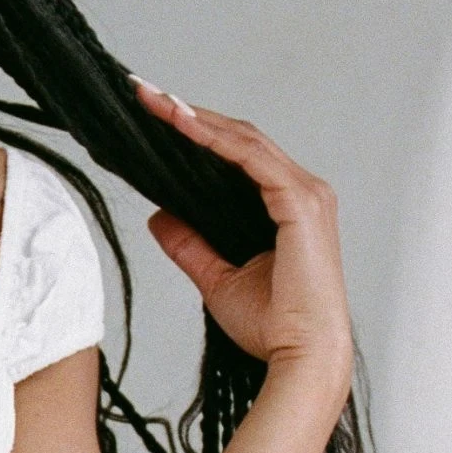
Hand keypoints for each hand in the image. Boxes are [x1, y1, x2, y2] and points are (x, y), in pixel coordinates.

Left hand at [133, 81, 354, 403]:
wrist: (300, 358)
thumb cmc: (274, 326)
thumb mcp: (216, 278)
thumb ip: (189, 244)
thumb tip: (158, 216)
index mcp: (287, 206)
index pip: (238, 155)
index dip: (196, 132)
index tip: (155, 115)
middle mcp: (302, 192)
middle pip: (240, 139)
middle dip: (190, 115)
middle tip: (145, 94)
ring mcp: (306, 195)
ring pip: (245, 141)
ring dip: (197, 119)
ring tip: (155, 101)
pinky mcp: (302, 204)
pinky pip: (252, 159)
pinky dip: (215, 139)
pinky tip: (181, 125)